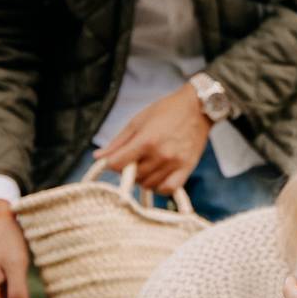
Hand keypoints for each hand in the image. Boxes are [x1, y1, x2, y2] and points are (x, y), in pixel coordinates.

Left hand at [94, 83, 213, 192]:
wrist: (198, 108)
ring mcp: (174, 163)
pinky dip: (159, 187)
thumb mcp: (138, 121)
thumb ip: (118, 142)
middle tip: (132, 159)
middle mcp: (160, 154)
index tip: (113, 160)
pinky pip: (168, 189)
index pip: (118, 164)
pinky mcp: (186, 168)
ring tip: (146, 165)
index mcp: (146, 140)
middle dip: (128, 169)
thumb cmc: (166, 111)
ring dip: (142, 179)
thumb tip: (98, 157)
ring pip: (148, 184)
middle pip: (133, 176)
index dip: (111, 164)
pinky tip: (157, 177)